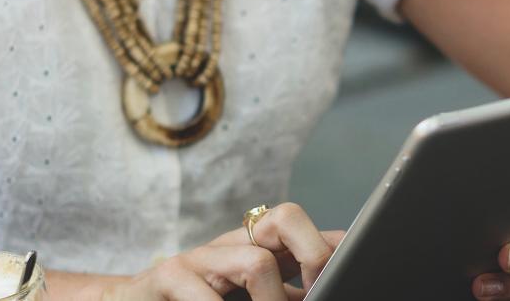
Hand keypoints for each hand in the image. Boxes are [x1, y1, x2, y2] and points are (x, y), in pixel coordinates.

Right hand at [100, 203, 343, 300]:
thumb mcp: (248, 296)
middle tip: (315, 294)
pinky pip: (204, 294)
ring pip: (255, 261)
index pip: (304, 227)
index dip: (330, 249)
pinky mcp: (167, 277)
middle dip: (313, 256)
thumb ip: (287, 291)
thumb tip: (331, 290)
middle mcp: (230, 243)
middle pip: (286, 216)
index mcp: (254, 246)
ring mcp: (198, 258)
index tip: (342, 280)